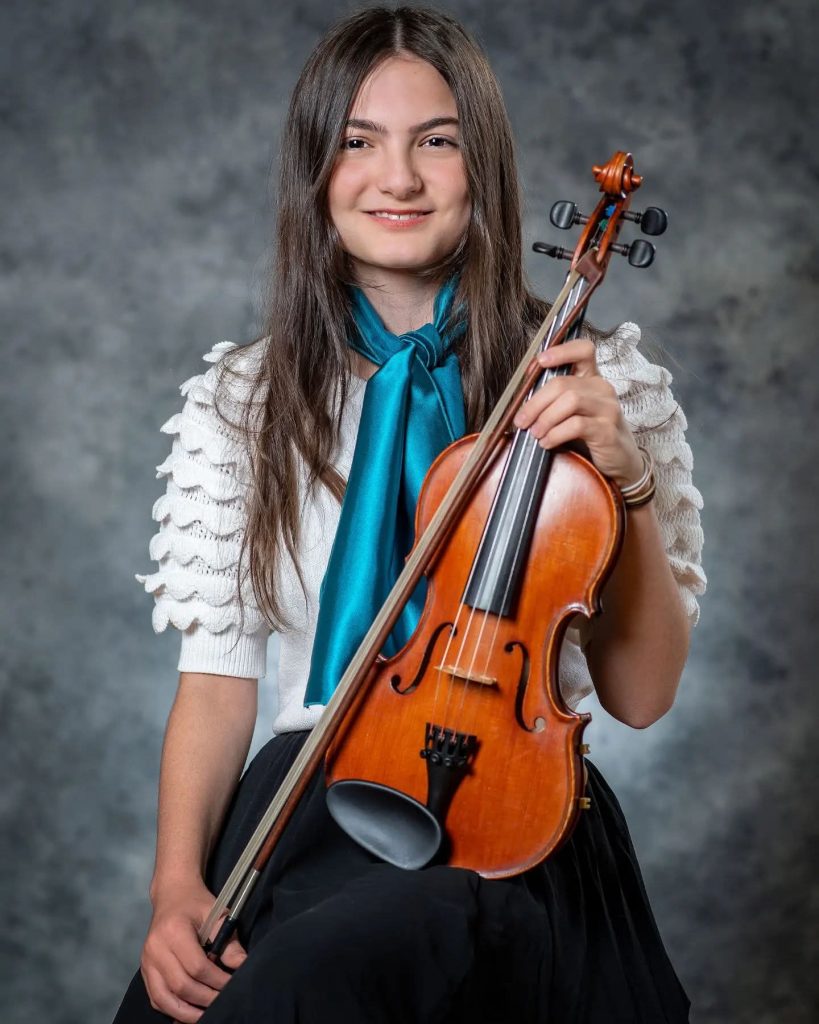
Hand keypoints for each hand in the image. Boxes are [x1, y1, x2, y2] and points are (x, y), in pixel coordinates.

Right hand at [140, 879, 247, 1022]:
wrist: (172, 894)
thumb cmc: (196, 903)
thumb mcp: (217, 914)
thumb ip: (229, 940)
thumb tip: (241, 965)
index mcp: (174, 931)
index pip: (196, 967)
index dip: (216, 980)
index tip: (232, 985)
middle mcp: (156, 948)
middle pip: (181, 986)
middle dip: (204, 999)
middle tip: (223, 1001)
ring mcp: (147, 961)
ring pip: (164, 998)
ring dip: (186, 1013)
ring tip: (206, 1015)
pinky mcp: (145, 970)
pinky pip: (156, 998)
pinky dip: (171, 1009)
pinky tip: (189, 1012)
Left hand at [514, 338, 643, 487]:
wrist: (619, 463)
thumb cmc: (590, 436)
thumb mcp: (570, 413)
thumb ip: (553, 401)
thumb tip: (521, 397)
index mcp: (592, 379)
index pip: (583, 350)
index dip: (561, 351)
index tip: (540, 361)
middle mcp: (602, 389)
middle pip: (562, 383)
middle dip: (535, 402)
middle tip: (522, 421)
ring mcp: (608, 408)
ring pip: (570, 401)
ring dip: (545, 418)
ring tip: (535, 433)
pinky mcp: (608, 430)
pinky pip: (576, 425)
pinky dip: (555, 434)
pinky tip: (547, 443)